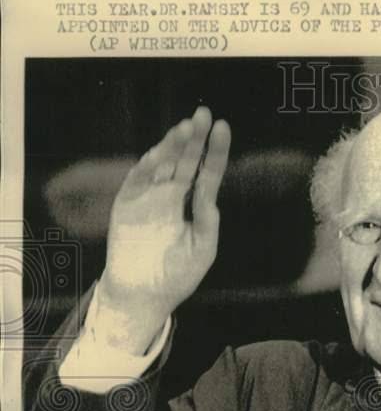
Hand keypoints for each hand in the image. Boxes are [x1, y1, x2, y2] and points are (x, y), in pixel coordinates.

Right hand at [101, 107, 230, 352]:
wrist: (144, 296)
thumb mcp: (203, 248)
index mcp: (192, 205)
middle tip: (203, 114)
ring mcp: (148, 198)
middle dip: (194, 139)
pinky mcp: (127, 205)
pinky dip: (146, 167)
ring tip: (186, 128)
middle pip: (185, 161)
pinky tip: (159, 154)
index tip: (223, 127)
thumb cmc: (177, 275)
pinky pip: (137, 181)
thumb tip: (208, 191)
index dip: (215, 151)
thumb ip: (207, 220)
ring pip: (162, 165)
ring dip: (172, 146)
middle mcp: (171, 196)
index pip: (207, 173)